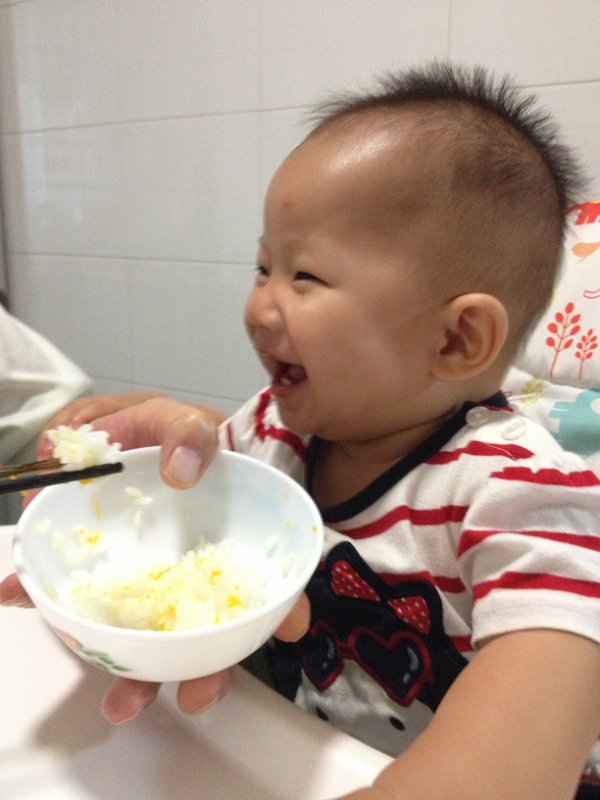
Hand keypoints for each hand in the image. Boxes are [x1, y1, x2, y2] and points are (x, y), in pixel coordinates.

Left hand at [3, 395, 307, 722]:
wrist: (106, 436)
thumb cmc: (155, 430)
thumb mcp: (176, 421)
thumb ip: (187, 433)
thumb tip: (182, 471)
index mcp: (223, 537)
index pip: (264, 579)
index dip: (285, 607)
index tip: (290, 628)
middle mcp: (191, 570)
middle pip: (214, 630)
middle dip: (212, 670)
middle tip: (198, 696)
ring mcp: (146, 583)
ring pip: (156, 643)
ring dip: (142, 679)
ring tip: (122, 703)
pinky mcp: (102, 586)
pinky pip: (88, 612)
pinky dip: (63, 620)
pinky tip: (40, 614)